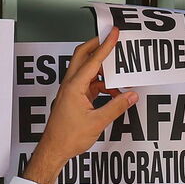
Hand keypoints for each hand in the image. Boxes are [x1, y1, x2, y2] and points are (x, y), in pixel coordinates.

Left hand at [22, 28, 138, 183]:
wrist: (54, 149)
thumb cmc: (68, 137)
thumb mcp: (97, 122)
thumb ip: (116, 106)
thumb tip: (130, 96)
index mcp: (74, 87)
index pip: (93, 60)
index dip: (105, 45)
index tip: (113, 33)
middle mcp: (70, 85)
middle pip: (83, 57)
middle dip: (97, 46)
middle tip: (110, 38)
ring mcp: (71, 91)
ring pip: (86, 71)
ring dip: (101, 69)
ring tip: (117, 71)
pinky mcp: (74, 99)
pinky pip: (88, 84)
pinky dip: (100, 84)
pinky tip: (111, 91)